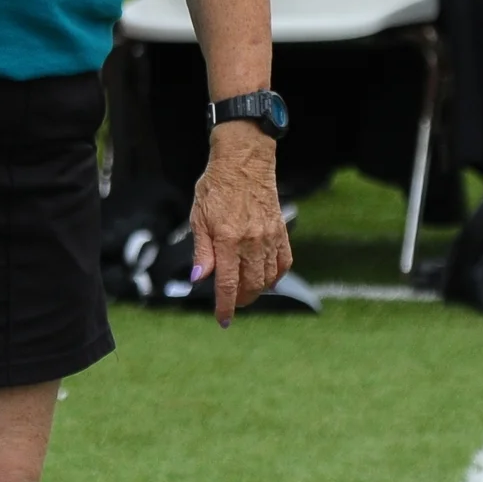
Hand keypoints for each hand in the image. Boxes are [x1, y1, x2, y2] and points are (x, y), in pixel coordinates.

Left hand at [188, 127, 290, 326]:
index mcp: (228, 239)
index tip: (222, 320)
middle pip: (251, 286)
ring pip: (268, 279)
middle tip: (231, 303)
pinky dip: (275, 276)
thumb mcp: (198, 216)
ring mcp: (269, 237)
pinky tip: (265, 278)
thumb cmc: (216, 186)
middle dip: (240, 300)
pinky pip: (283, 263)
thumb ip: (201, 251)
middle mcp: (252, 241)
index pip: (228, 284)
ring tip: (245, 290)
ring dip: (257, 291)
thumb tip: (199, 278)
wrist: (244, 161)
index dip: (225, 306)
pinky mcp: (281, 231)